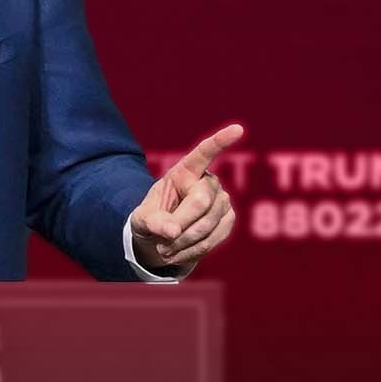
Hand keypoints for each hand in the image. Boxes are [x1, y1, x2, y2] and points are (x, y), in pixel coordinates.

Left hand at [129, 123, 241, 273]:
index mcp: (185, 170)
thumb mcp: (142, 219)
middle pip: (200, 202)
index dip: (220, 141)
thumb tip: (172, 231)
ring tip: (163, 249)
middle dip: (180, 224)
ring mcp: (221, 200)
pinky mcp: (228, 219)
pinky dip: (193, 250)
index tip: (238, 129)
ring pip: (207, 225)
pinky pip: (213, 239)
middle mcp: (208, 182)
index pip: (204, 152)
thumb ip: (153, 222)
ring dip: (183, 242)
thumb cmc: (152, 218)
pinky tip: (178, 252)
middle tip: (161, 241)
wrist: (164, 234)